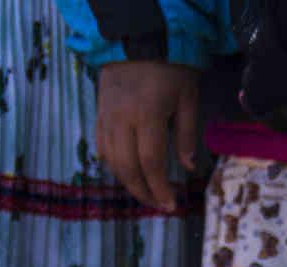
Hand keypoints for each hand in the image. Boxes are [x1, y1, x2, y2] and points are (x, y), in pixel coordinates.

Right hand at [93, 61, 199, 212]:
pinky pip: (102, 148)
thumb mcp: (188, 97)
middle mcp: (122, 119)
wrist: (138, 40)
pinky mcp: (98, 115)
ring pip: (111, 161)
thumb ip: (186, 134)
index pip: (151, 163)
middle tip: (159, 205)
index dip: (160, 188)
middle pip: (128, 168)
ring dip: (128, 182)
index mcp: (148, 114)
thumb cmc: (170, 68)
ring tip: (147, 192)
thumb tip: (187, 167)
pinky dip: (114, 165)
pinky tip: (129, 171)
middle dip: (144, 192)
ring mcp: (106, 117)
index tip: (171, 204)